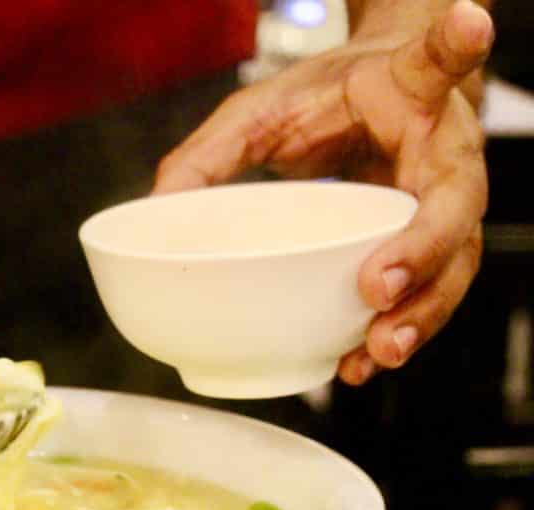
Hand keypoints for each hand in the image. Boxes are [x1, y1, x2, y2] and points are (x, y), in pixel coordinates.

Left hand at [154, 0, 492, 384]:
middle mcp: (442, 152)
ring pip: (453, 267)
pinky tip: (356, 362)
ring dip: (418, 315)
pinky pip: (424, 294)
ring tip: (373, 353)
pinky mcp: (427, 247)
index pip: (433, 67)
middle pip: (457, 208)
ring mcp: (443, 206)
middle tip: (378, 293)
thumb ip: (213, 152)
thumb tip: (154, 208)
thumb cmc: (328, 99)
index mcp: (406, 96)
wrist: (374, 98)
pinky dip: (396, 329)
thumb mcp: (260, 111)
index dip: (452, 51)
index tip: (467, 25)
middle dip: (424, 257)